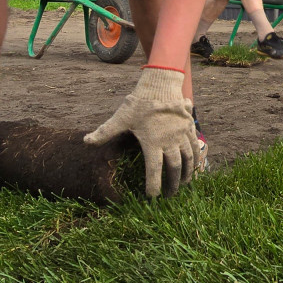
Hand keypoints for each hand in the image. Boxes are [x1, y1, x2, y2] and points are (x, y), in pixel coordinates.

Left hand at [84, 66, 200, 197]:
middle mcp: (170, 140)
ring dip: (187, 174)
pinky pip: (196, 147)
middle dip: (172, 184)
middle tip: (169, 196)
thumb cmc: (139, 102)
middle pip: (174, 167)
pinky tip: (195, 167)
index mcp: (152, 141)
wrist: (160, 85)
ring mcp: (182, 134)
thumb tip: (86, 141)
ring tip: (184, 185)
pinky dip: (196, 160)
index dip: (154, 185)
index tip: (153, 197)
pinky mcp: (189, 128)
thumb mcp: (120, 117)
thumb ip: (104, 131)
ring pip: (188, 159)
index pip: (154, 169)